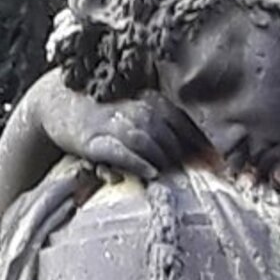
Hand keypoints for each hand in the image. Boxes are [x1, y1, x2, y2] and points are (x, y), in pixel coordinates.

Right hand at [42, 78, 201, 180]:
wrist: (57, 100)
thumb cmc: (104, 111)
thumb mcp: (136, 110)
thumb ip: (164, 127)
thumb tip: (201, 152)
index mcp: (150, 100)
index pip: (184, 121)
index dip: (203, 144)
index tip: (221, 163)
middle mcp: (134, 108)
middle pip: (169, 135)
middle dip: (186, 158)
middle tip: (201, 179)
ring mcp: (112, 123)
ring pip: (147, 141)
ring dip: (164, 159)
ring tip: (176, 176)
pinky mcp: (93, 140)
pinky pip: (119, 151)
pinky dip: (137, 162)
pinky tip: (151, 173)